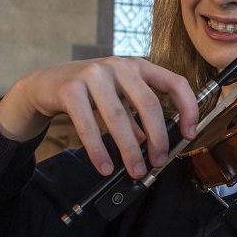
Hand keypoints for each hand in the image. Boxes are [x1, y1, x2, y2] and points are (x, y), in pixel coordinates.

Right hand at [0, 58, 197, 178]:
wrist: (46, 83)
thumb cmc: (90, 92)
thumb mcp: (119, 99)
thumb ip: (137, 118)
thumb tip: (154, 146)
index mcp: (138, 66)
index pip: (174, 82)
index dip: (188, 108)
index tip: (190, 133)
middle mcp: (119, 66)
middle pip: (149, 104)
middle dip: (158, 137)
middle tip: (159, 162)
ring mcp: (93, 74)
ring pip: (119, 117)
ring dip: (129, 149)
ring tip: (136, 170)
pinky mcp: (70, 88)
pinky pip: (88, 125)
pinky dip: (98, 150)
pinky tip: (105, 166)